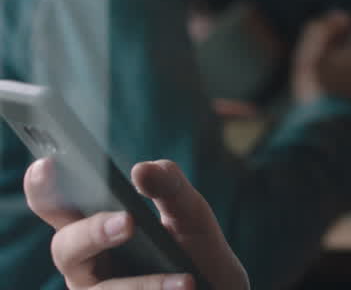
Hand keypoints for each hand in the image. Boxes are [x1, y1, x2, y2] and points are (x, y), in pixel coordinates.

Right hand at [24, 157, 247, 289]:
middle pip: (65, 248)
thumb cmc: (192, 247)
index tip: (46, 164)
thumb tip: (141, 169)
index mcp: (92, 226)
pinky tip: (185, 284)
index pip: (56, 206)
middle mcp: (85, 261)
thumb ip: (169, 186)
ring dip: (139, 282)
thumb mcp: (188, 212)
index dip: (43, 188)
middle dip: (91, 233)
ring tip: (180, 275)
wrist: (216, 286)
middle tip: (127, 221)